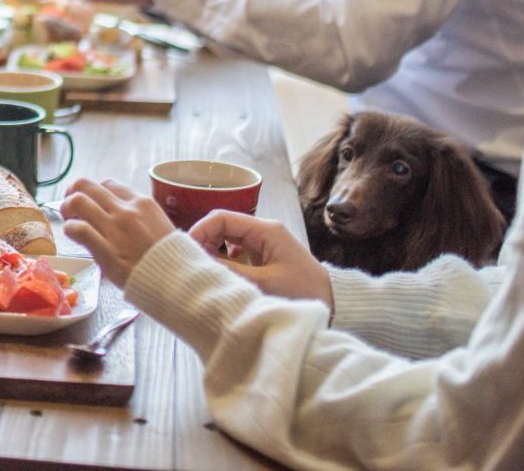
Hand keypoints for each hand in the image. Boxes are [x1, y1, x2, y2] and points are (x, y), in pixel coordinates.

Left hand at [59, 177, 173, 287]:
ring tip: (69, 220)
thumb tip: (123, 219)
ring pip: (78, 201)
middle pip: (86, 185)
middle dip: (73, 193)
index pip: (108, 184)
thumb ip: (141, 218)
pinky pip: (78, 229)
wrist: (179, 282)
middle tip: (71, 207)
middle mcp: (126, 210)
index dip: (95, 193)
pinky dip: (70, 229)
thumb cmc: (173, 260)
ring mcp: (115, 228)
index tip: (92, 204)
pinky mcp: (105, 250)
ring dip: (67, 208)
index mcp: (142, 203)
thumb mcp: (162, 227)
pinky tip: (73, 236)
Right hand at [188, 211, 333, 311]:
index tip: (188, 251)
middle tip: (194, 263)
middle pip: (223, 226)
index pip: (222, 217)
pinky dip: (226, 261)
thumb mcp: (264, 283)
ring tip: (206, 270)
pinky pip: (237, 252)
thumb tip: (199, 262)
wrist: (334, 306)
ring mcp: (265, 244)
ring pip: (228, 240)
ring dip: (215, 252)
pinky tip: (223, 275)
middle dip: (205, 242)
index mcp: (266, 230)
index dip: (201, 230)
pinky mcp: (266, 258)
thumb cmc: (303, 293)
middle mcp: (264, 231)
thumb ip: (229, 270)